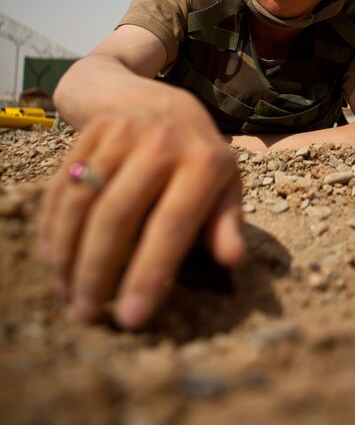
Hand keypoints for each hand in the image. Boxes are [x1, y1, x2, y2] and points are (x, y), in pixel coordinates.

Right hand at [38, 104, 243, 328]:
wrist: (165, 105)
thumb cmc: (200, 162)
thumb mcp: (225, 188)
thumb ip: (226, 224)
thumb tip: (232, 259)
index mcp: (203, 163)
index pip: (171, 226)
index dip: (148, 275)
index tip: (130, 319)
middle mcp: (161, 142)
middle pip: (117, 216)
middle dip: (97, 273)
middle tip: (88, 315)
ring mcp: (122, 132)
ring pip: (82, 202)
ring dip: (68, 254)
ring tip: (68, 294)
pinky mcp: (91, 131)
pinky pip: (63, 185)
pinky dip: (52, 226)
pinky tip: (52, 261)